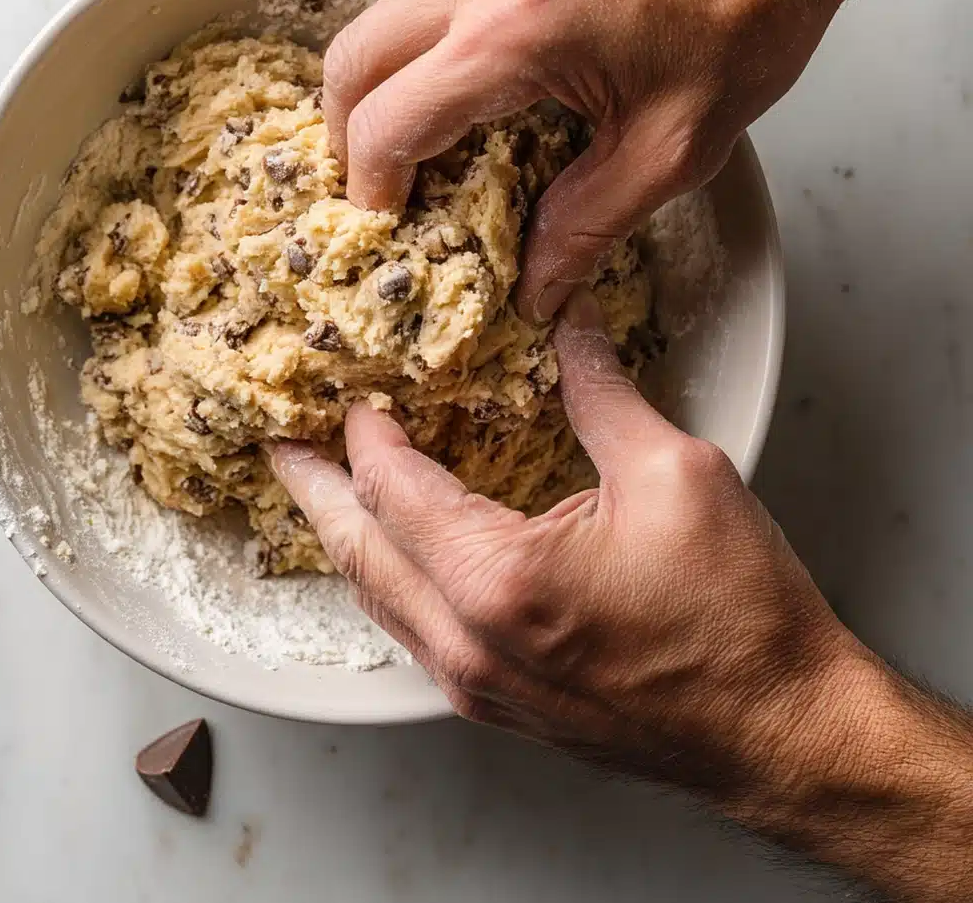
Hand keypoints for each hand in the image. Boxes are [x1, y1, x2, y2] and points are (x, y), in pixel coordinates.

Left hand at [271, 290, 972, 899]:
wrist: (780, 732)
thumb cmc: (737, 617)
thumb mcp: (675, 473)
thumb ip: (602, 391)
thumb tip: (570, 328)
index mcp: (498, 580)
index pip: (393, 489)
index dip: (367, 435)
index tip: (357, 396)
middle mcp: (468, 642)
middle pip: (356, 551)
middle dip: (312, 490)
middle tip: (280, 446)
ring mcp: (475, 684)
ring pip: (376, 598)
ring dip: (346, 536)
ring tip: (325, 491)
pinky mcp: (496, 704)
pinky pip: (411, 632)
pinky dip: (388, 579)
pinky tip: (397, 552)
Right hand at [324, 0, 829, 323]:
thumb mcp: (675, 144)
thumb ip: (587, 224)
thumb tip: (537, 285)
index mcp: (511, 34)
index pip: (385, 123)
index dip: (371, 190)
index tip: (389, 227)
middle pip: (348, 64)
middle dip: (348, 140)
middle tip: (384, 195)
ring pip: (377, 25)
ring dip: (378, 93)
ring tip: (421, 152)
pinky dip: (414, 54)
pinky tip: (462, 93)